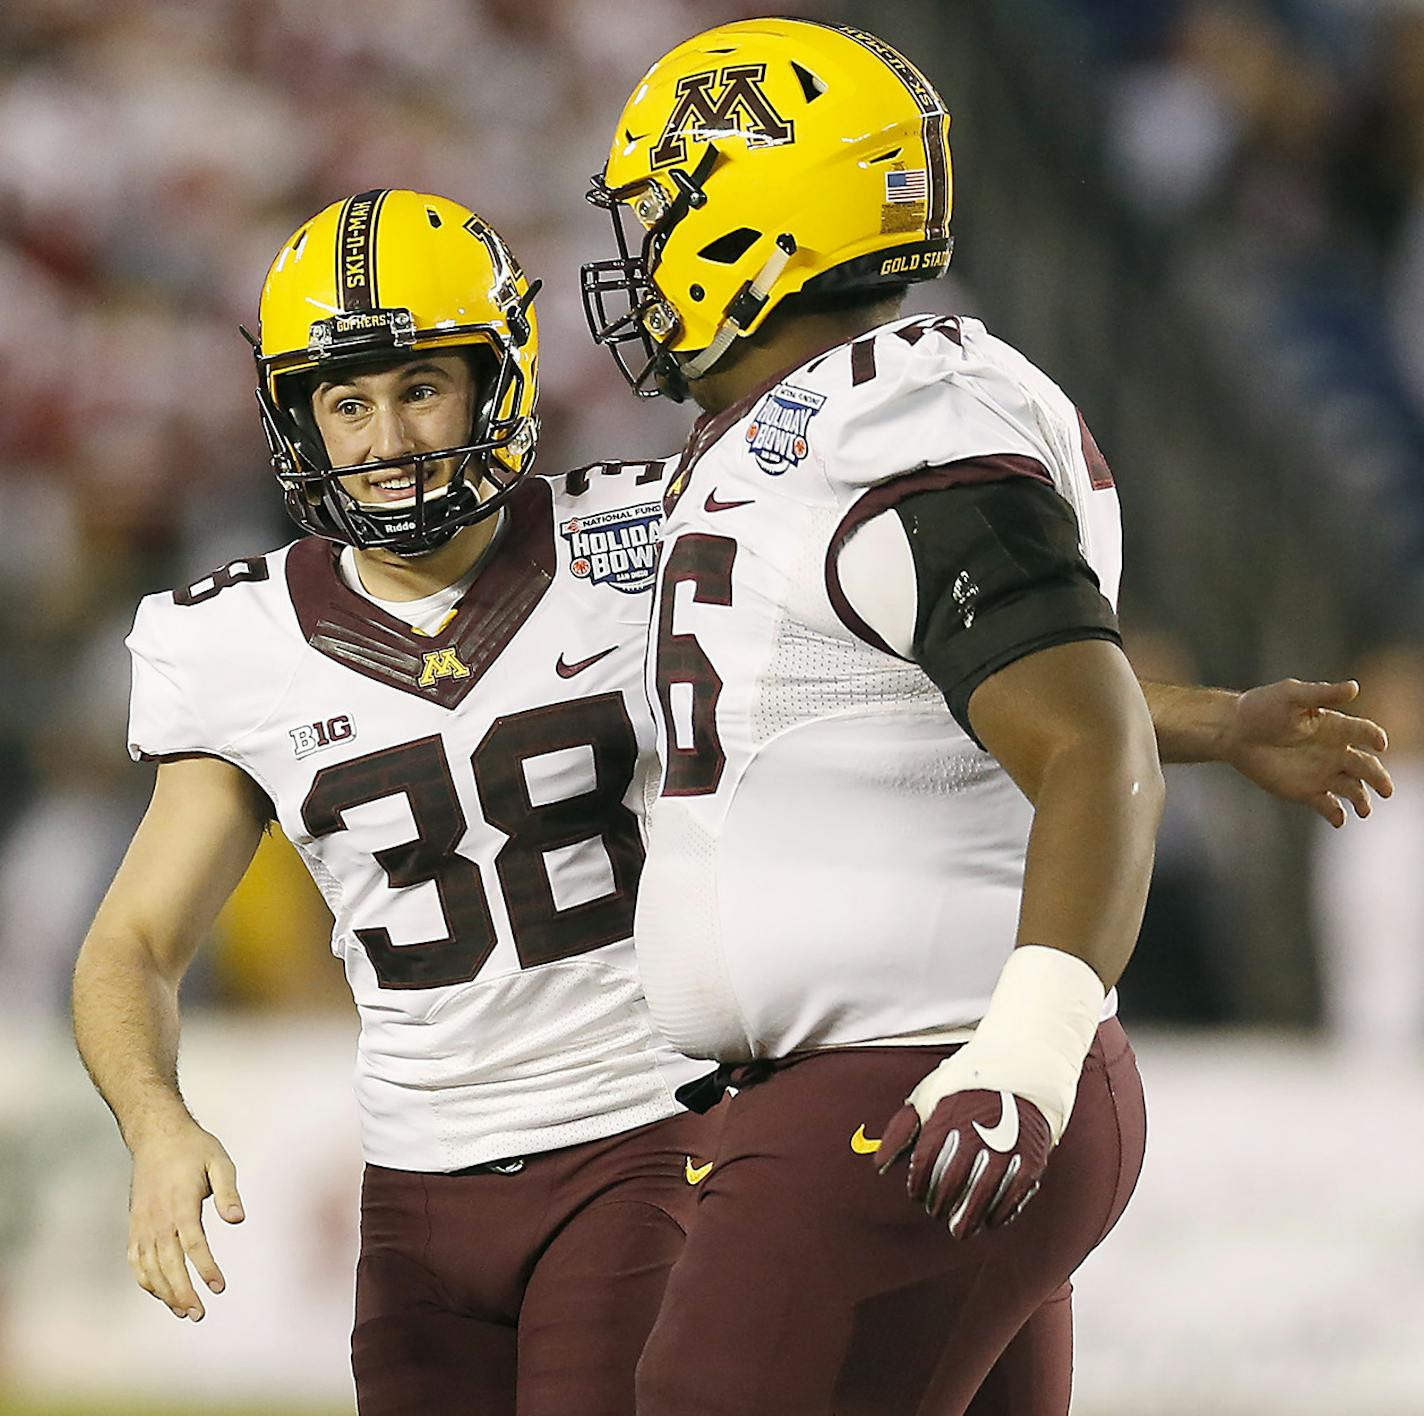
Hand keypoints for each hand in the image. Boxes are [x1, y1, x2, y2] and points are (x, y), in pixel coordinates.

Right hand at [128, 1119, 243, 1320]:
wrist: (156, 1136)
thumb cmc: (193, 1149)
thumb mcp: (219, 1161)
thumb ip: (228, 1191)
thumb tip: (237, 1220)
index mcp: (180, 1204)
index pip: (193, 1245)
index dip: (206, 1269)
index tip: (219, 1287)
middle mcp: (158, 1219)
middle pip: (168, 1265)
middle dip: (183, 1293)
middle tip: (200, 1314)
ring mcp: (143, 1224)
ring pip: (149, 1268)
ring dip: (165, 1293)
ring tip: (185, 1312)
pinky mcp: (135, 1226)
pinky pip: (137, 1261)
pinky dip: (147, 1281)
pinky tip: (162, 1293)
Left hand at [874, 1085, 1053, 1238]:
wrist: (1022, 1067)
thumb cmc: (966, 1086)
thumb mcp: (929, 1097)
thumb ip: (901, 1129)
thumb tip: (878, 1165)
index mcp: (947, 1116)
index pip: (924, 1164)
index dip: (918, 1186)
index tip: (917, 1195)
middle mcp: (976, 1132)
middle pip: (951, 1184)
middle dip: (940, 1206)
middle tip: (937, 1213)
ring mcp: (1006, 1146)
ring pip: (981, 1197)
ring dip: (968, 1219)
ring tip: (960, 1229)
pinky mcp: (1031, 1158)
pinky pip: (1013, 1196)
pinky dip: (1000, 1214)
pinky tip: (991, 1220)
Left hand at [1229, 679, 1391, 827]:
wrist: (1232, 731)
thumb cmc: (1260, 708)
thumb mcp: (1291, 695)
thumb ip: (1322, 693)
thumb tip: (1355, 687)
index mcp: (1335, 727)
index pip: (1364, 733)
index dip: (1374, 737)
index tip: (1378, 744)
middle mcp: (1334, 751)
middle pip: (1366, 767)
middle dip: (1379, 778)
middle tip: (1386, 789)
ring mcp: (1322, 773)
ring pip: (1353, 789)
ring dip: (1363, 800)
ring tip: (1364, 809)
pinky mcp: (1305, 791)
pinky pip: (1328, 806)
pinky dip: (1336, 814)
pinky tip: (1339, 819)